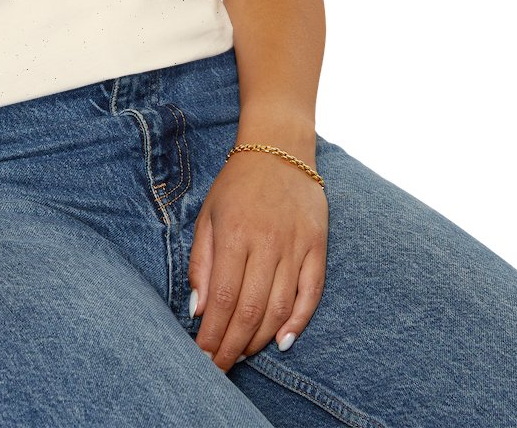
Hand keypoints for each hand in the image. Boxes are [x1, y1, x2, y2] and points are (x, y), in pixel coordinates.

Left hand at [188, 149, 328, 370]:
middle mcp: (267, 243)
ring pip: (280, 307)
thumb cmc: (236, 185)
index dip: (213, 333)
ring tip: (243, 355)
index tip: (202, 356)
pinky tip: (282, 341)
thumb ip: (201, 262)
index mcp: (234, 234)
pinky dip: (298, 321)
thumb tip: (198, 309)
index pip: (223, 298)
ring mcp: (296, 246)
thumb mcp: (208, 216)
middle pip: (250, 309)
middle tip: (220, 367)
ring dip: (260, 338)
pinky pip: (311, 293)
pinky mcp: (318, 247)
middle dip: (233, 345)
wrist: (279, 149)